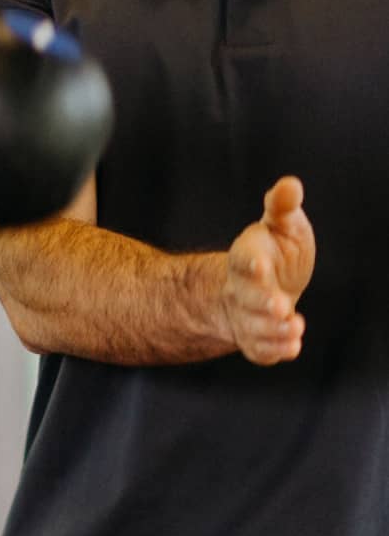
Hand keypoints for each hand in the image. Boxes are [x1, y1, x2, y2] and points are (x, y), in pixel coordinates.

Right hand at [221, 177, 314, 365]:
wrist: (259, 289)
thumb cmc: (274, 253)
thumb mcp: (280, 225)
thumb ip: (282, 208)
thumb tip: (291, 185)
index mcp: (247, 258)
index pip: (243, 260)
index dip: (250, 263)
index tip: (260, 264)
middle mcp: (242, 290)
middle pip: (246, 297)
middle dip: (261, 302)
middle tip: (280, 305)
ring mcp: (247, 317)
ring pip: (254, 326)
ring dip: (272, 328)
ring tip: (294, 324)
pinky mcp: (257, 339)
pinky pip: (261, 349)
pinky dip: (276, 349)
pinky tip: (293, 344)